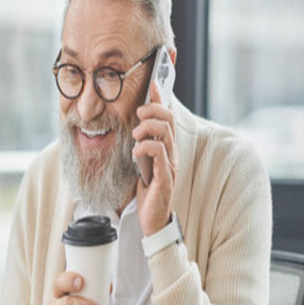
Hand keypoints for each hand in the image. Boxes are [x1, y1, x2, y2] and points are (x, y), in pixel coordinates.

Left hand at [132, 82, 177, 235]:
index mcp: (165, 148)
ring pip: (165, 134)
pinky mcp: (166, 177)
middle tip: (139, 112)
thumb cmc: (148, 193)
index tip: (152, 84)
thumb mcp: (141, 163)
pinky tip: (136, 153)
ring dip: (148, 128)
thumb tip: (132, 129)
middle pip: (168, 120)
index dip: (160, 99)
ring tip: (136, 134)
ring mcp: (170, 165)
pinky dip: (146, 148)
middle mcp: (171, 153)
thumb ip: (140, 146)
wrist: (153, 220)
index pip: (166, 117)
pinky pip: (160, 155)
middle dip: (153, 110)